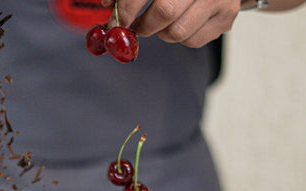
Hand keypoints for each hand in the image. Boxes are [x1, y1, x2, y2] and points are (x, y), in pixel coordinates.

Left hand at [101, 0, 240, 47]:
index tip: (115, 22)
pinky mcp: (226, 16)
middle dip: (144, 26)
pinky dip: (181, 37)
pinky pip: (192, 41)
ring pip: (176, 33)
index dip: (126, 9)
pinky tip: (184, 22)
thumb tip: (108, 5)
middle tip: (135, 27)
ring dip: (162, 32)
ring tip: (164, 21)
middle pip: (164, 13)